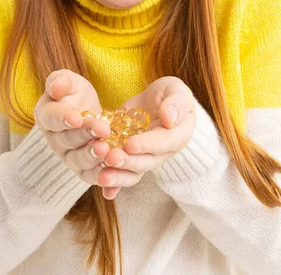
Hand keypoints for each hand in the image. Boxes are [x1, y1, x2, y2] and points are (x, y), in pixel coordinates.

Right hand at [34, 69, 111, 185]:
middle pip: (67, 141)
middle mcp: (55, 141)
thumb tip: (56, 88)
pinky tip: (113, 175)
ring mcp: (69, 158)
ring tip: (107, 149)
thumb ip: (60, 81)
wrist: (88, 112)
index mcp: (46, 116)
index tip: (77, 118)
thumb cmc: (75, 94)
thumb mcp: (70, 82)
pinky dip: (102, 177)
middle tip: (102, 130)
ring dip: (93, 157)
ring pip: (79, 161)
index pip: (52, 119)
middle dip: (85, 136)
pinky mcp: (84, 170)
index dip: (63, 119)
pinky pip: (91, 176)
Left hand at [97, 77, 196, 199]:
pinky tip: (104, 191)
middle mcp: (162, 152)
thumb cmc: (169, 94)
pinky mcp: (130, 157)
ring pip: (133, 171)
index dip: (147, 144)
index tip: (130, 144)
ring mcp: (145, 157)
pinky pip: (123, 173)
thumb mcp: (176, 90)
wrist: (157, 102)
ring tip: (102, 177)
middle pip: (146, 162)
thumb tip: (169, 119)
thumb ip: (177, 103)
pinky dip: (114, 185)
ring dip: (118, 176)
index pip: (164, 142)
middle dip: (128, 162)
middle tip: (110, 158)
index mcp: (178, 135)